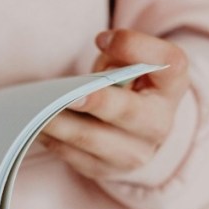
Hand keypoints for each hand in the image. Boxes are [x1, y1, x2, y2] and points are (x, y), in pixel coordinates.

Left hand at [41, 29, 190, 178]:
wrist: (135, 132)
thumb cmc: (129, 85)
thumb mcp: (130, 61)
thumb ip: (119, 55)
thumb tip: (99, 60)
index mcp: (173, 85)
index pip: (167, 62)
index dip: (135, 48)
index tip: (102, 39)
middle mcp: (159, 123)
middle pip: (129, 112)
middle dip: (98, 103)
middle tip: (69, 95)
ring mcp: (134, 153)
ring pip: (92, 139)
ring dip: (61, 124)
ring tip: (38, 110)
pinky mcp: (105, 169)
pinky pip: (74, 156)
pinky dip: (53, 140)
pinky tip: (35, 127)